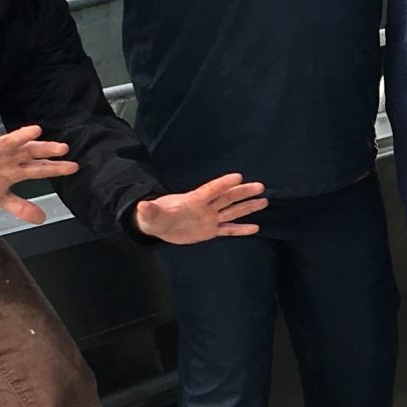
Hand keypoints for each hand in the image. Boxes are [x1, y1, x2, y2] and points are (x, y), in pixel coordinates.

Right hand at [0, 120, 77, 224]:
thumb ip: (20, 207)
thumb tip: (42, 219)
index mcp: (14, 169)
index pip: (39, 168)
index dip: (56, 168)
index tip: (74, 167)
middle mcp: (7, 156)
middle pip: (30, 151)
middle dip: (46, 150)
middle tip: (63, 148)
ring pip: (9, 141)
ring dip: (21, 136)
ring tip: (36, 130)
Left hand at [134, 174, 268, 243]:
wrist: (158, 225)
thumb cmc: (154, 216)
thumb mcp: (150, 214)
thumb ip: (149, 209)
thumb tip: (142, 204)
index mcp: (193, 200)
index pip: (211, 190)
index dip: (223, 184)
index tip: (238, 176)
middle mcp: (205, 207)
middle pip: (227, 198)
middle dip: (243, 192)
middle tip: (260, 186)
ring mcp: (210, 218)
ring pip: (232, 211)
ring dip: (247, 207)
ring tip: (264, 201)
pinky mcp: (210, 230)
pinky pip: (228, 229)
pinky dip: (241, 229)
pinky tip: (255, 228)